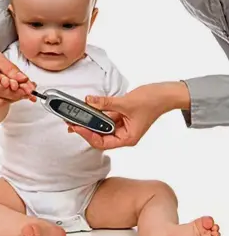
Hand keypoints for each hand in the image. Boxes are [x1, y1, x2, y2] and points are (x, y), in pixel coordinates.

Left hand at [68, 82, 189, 149]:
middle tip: (71, 122)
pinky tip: (88, 108)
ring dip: (90, 121)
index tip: (76, 128)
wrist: (164, 93)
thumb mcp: (125, 103)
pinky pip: (106, 117)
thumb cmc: (152, 102)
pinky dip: (97, 113)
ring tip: (75, 116)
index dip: (88, 136)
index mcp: (127, 138)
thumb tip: (88, 101)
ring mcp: (122, 126)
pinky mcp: (121, 117)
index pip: (102, 142)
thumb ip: (105, 103)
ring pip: (102, 126)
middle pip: (100, 136)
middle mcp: (124, 135)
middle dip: (85, 129)